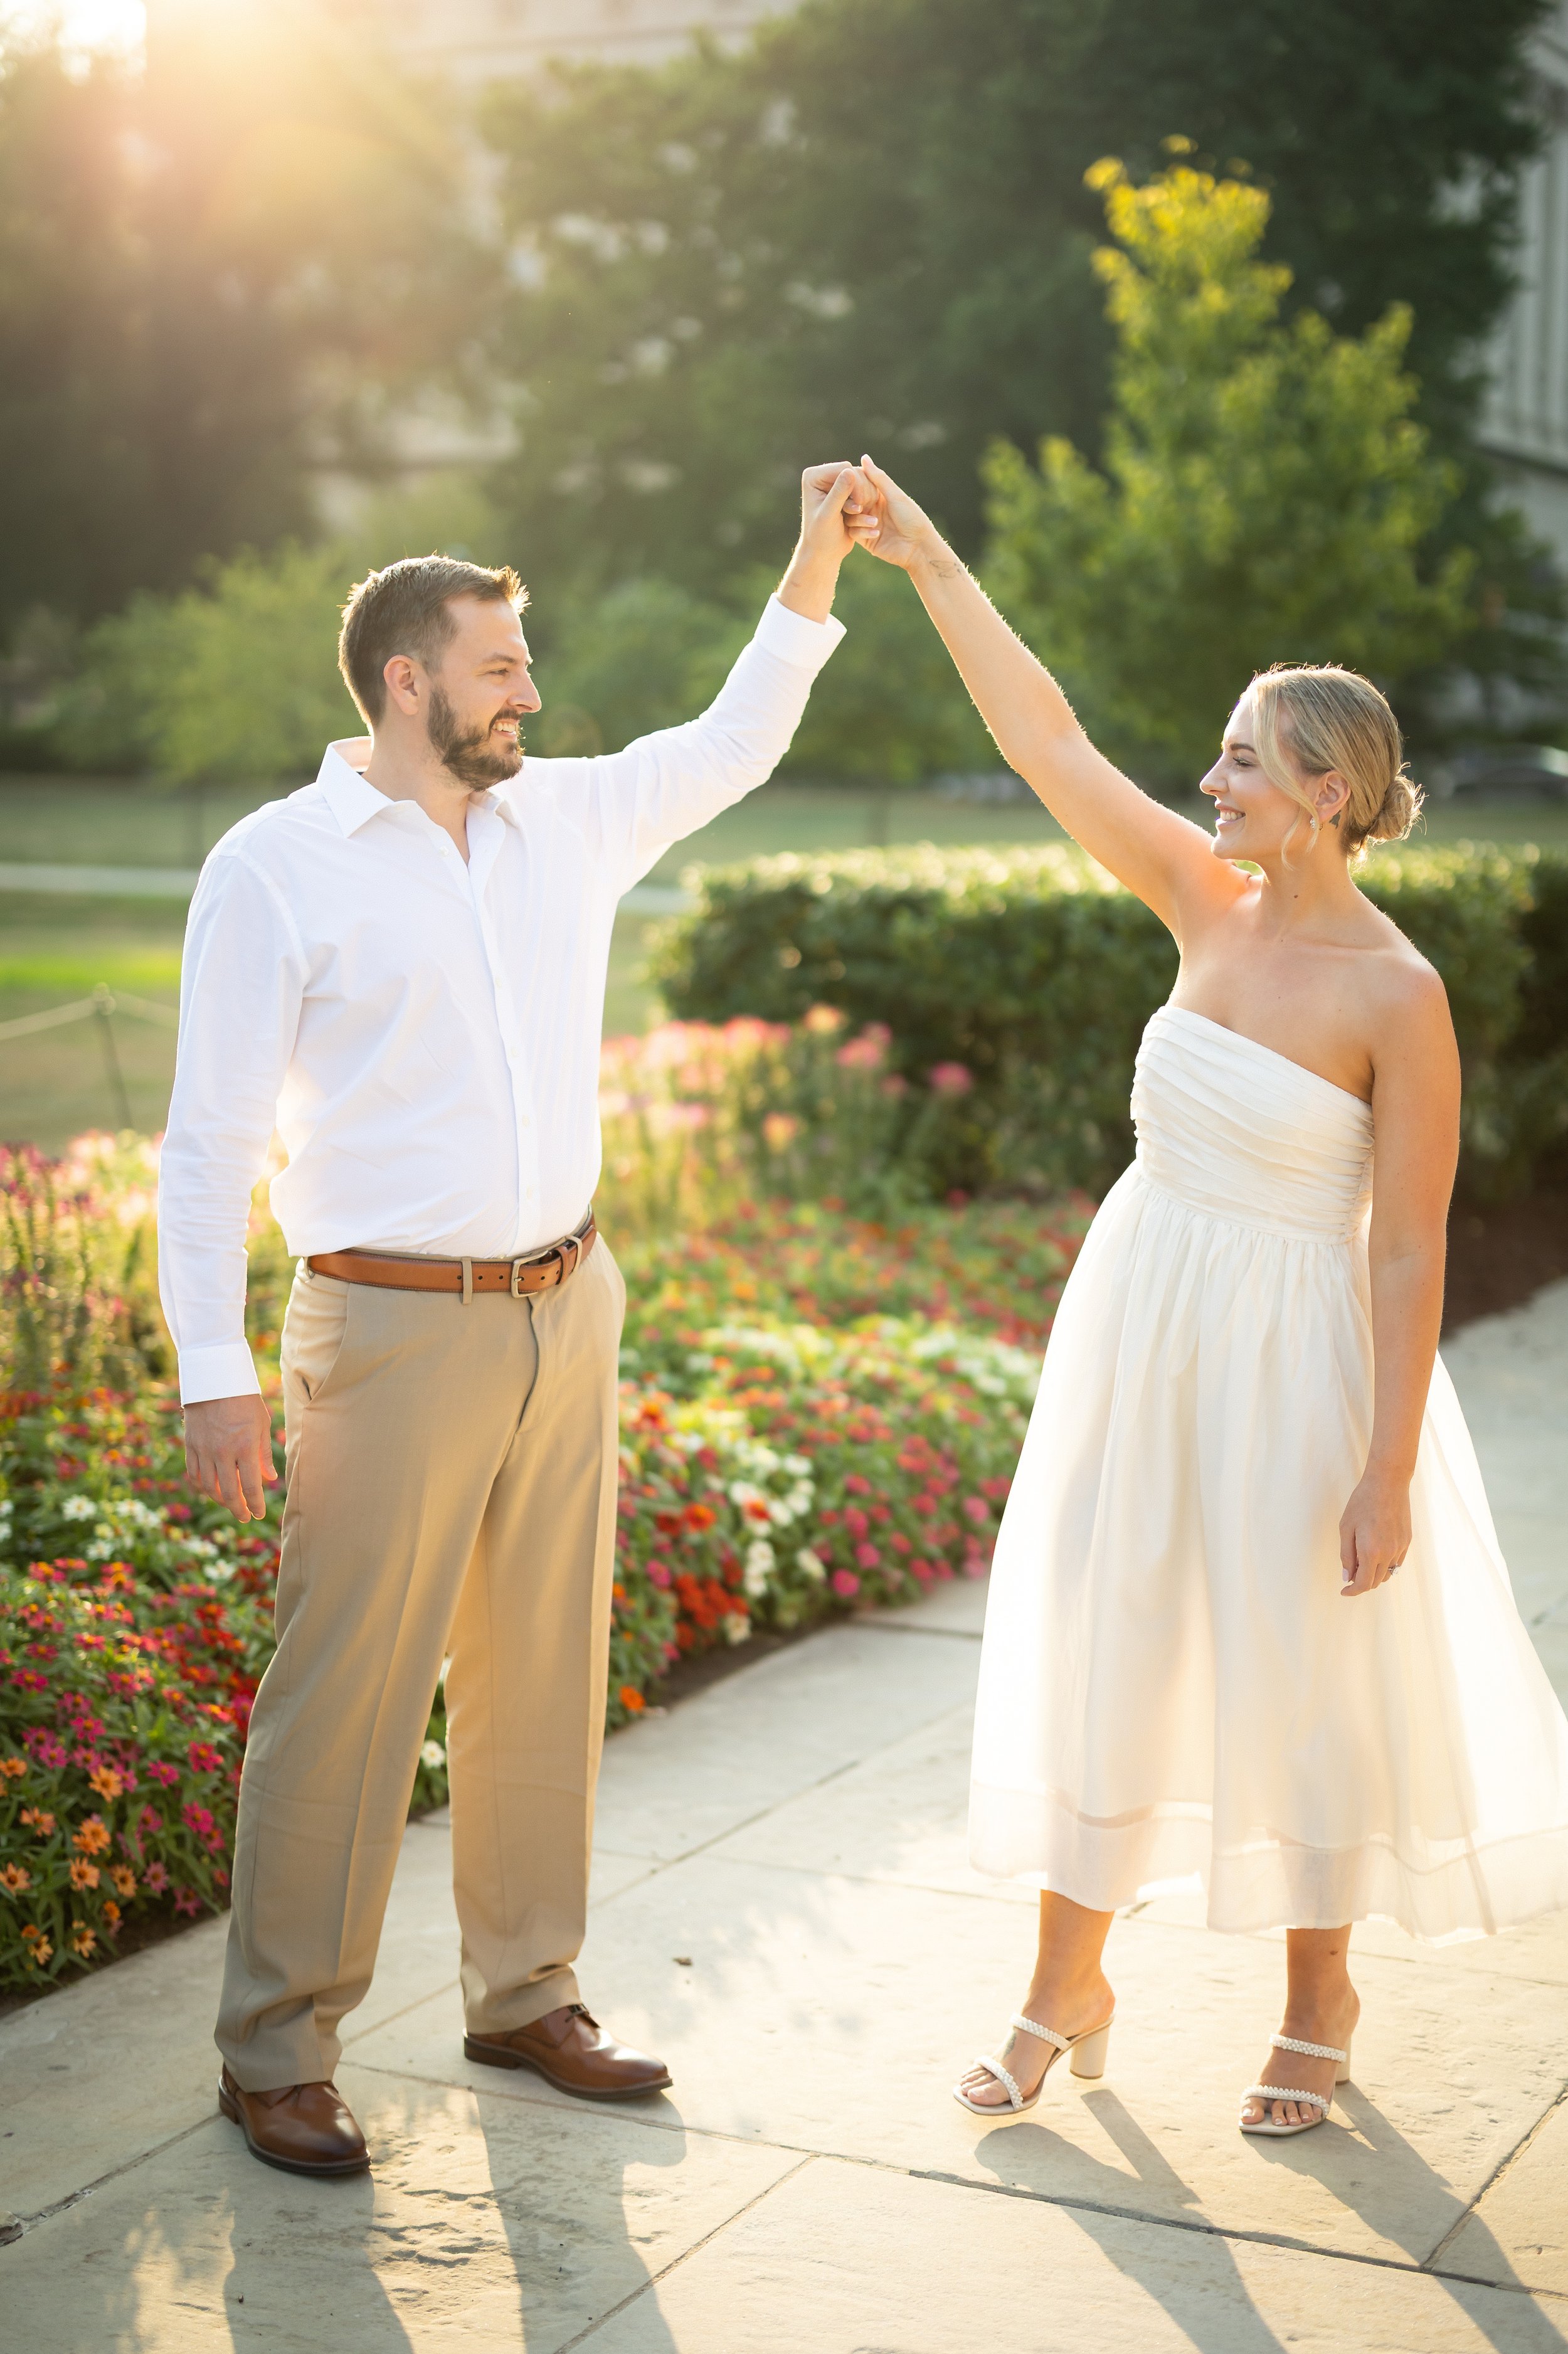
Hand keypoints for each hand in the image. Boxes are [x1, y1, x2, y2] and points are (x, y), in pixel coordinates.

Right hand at [183, 1393, 278, 1522]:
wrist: (215, 1380)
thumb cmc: (244, 1400)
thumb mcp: (262, 1423)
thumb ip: (265, 1453)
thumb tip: (270, 1477)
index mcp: (246, 1447)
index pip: (251, 1487)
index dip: (255, 1505)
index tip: (259, 1514)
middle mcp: (223, 1452)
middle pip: (228, 1493)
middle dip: (238, 1509)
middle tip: (244, 1517)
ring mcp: (204, 1450)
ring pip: (209, 1487)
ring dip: (220, 1500)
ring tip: (230, 1504)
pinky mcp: (191, 1446)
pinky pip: (195, 1474)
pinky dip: (203, 1486)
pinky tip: (211, 1490)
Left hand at [776, 462, 879, 621]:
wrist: (823, 553)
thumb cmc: (821, 537)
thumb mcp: (829, 515)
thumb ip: (839, 493)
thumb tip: (850, 471)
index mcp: (813, 476)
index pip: (844, 468)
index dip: (855, 485)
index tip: (857, 506)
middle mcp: (823, 476)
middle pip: (855, 472)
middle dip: (860, 493)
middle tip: (858, 511)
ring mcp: (835, 484)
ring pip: (863, 482)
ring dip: (864, 501)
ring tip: (858, 516)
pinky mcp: (846, 494)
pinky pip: (865, 492)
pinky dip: (866, 506)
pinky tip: (862, 520)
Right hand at [851, 453, 950, 572]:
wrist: (918, 547)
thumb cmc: (912, 518)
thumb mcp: (895, 495)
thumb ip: (878, 478)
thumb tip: (863, 457)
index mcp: (879, 496)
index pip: (858, 486)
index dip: (853, 484)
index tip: (850, 484)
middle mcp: (871, 509)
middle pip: (851, 501)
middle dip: (851, 502)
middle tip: (856, 504)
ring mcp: (867, 524)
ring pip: (850, 517)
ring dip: (859, 518)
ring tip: (874, 522)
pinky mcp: (866, 539)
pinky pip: (854, 533)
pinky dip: (862, 531)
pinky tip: (877, 533)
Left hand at [1339, 1467, 1410, 1596]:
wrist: (1388, 1483)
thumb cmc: (1362, 1502)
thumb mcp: (1346, 1528)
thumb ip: (1346, 1555)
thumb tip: (1347, 1577)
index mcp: (1371, 1552)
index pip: (1364, 1583)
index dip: (1353, 1591)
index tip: (1344, 1591)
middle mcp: (1389, 1553)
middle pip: (1376, 1581)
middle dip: (1362, 1582)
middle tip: (1350, 1574)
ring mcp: (1400, 1548)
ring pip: (1388, 1573)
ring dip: (1374, 1575)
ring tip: (1361, 1562)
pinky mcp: (1407, 1541)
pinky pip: (1397, 1562)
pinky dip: (1385, 1565)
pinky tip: (1375, 1553)